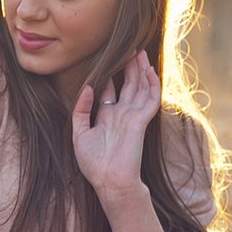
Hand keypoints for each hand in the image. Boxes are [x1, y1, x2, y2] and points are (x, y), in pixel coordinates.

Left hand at [71, 50, 160, 204]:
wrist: (110, 182)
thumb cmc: (94, 164)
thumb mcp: (80, 134)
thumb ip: (81, 110)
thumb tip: (87, 88)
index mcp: (108, 117)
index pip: (110, 91)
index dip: (110, 76)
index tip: (108, 60)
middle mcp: (122, 114)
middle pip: (128, 85)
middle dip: (129, 68)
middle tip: (130, 49)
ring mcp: (133, 117)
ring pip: (141, 88)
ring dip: (141, 71)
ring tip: (140, 53)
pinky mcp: (141, 121)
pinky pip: (150, 99)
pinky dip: (151, 84)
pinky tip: (149, 70)